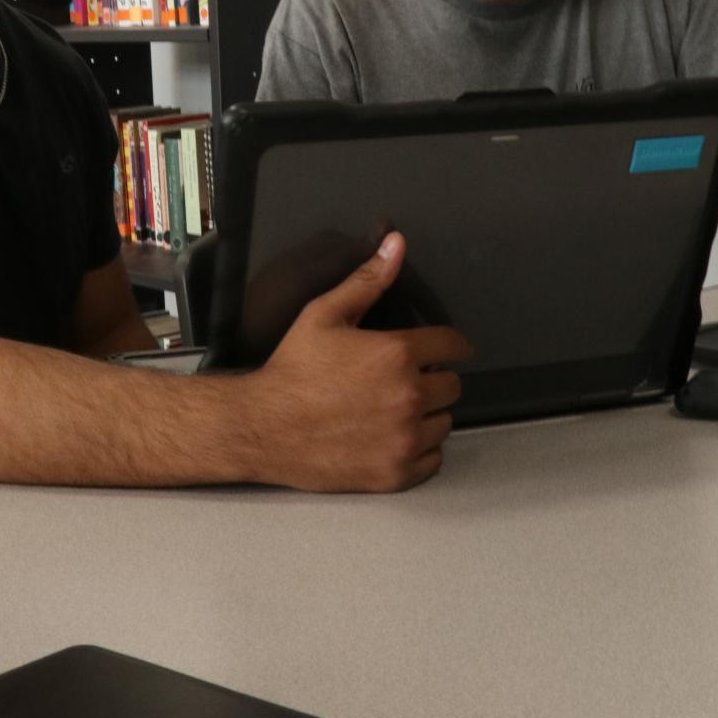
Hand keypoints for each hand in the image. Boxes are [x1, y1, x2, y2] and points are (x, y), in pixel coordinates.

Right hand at [243, 232, 472, 492]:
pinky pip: (433, 460)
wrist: (263, 427)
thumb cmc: (293, 369)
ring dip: (428, 415)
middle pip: (453, 386)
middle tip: (404, 380)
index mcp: (398, 354)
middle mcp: (409, 397)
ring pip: (445, 424)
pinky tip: (393, 438)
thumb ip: (367, 280)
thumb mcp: (324, 314)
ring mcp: (404, 439)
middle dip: (434, 379)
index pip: (454, 346)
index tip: (442, 351)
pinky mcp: (395, 473)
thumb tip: (397, 244)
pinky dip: (420, 450)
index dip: (448, 345)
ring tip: (396, 410)